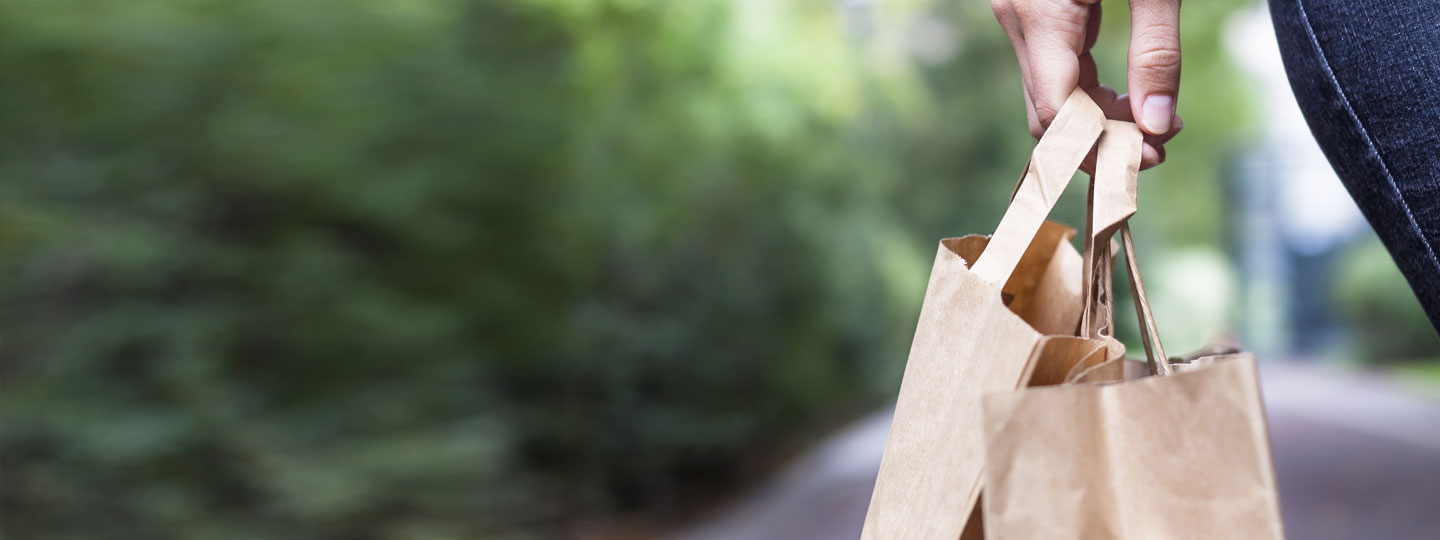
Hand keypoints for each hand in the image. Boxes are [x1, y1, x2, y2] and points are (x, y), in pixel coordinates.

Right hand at [992, 0, 1182, 167]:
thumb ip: (1156, 51)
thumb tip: (1157, 123)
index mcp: (1040, 14)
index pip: (1055, 109)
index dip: (1099, 145)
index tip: (1150, 157)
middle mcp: (1020, 22)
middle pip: (1051, 111)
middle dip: (1104, 140)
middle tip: (1160, 145)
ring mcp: (1023, 21)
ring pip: (1053, 97)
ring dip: (1101, 120)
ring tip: (1156, 124)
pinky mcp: (1037, 18)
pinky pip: (1058, 75)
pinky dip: (1094, 96)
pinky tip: (1131, 101)